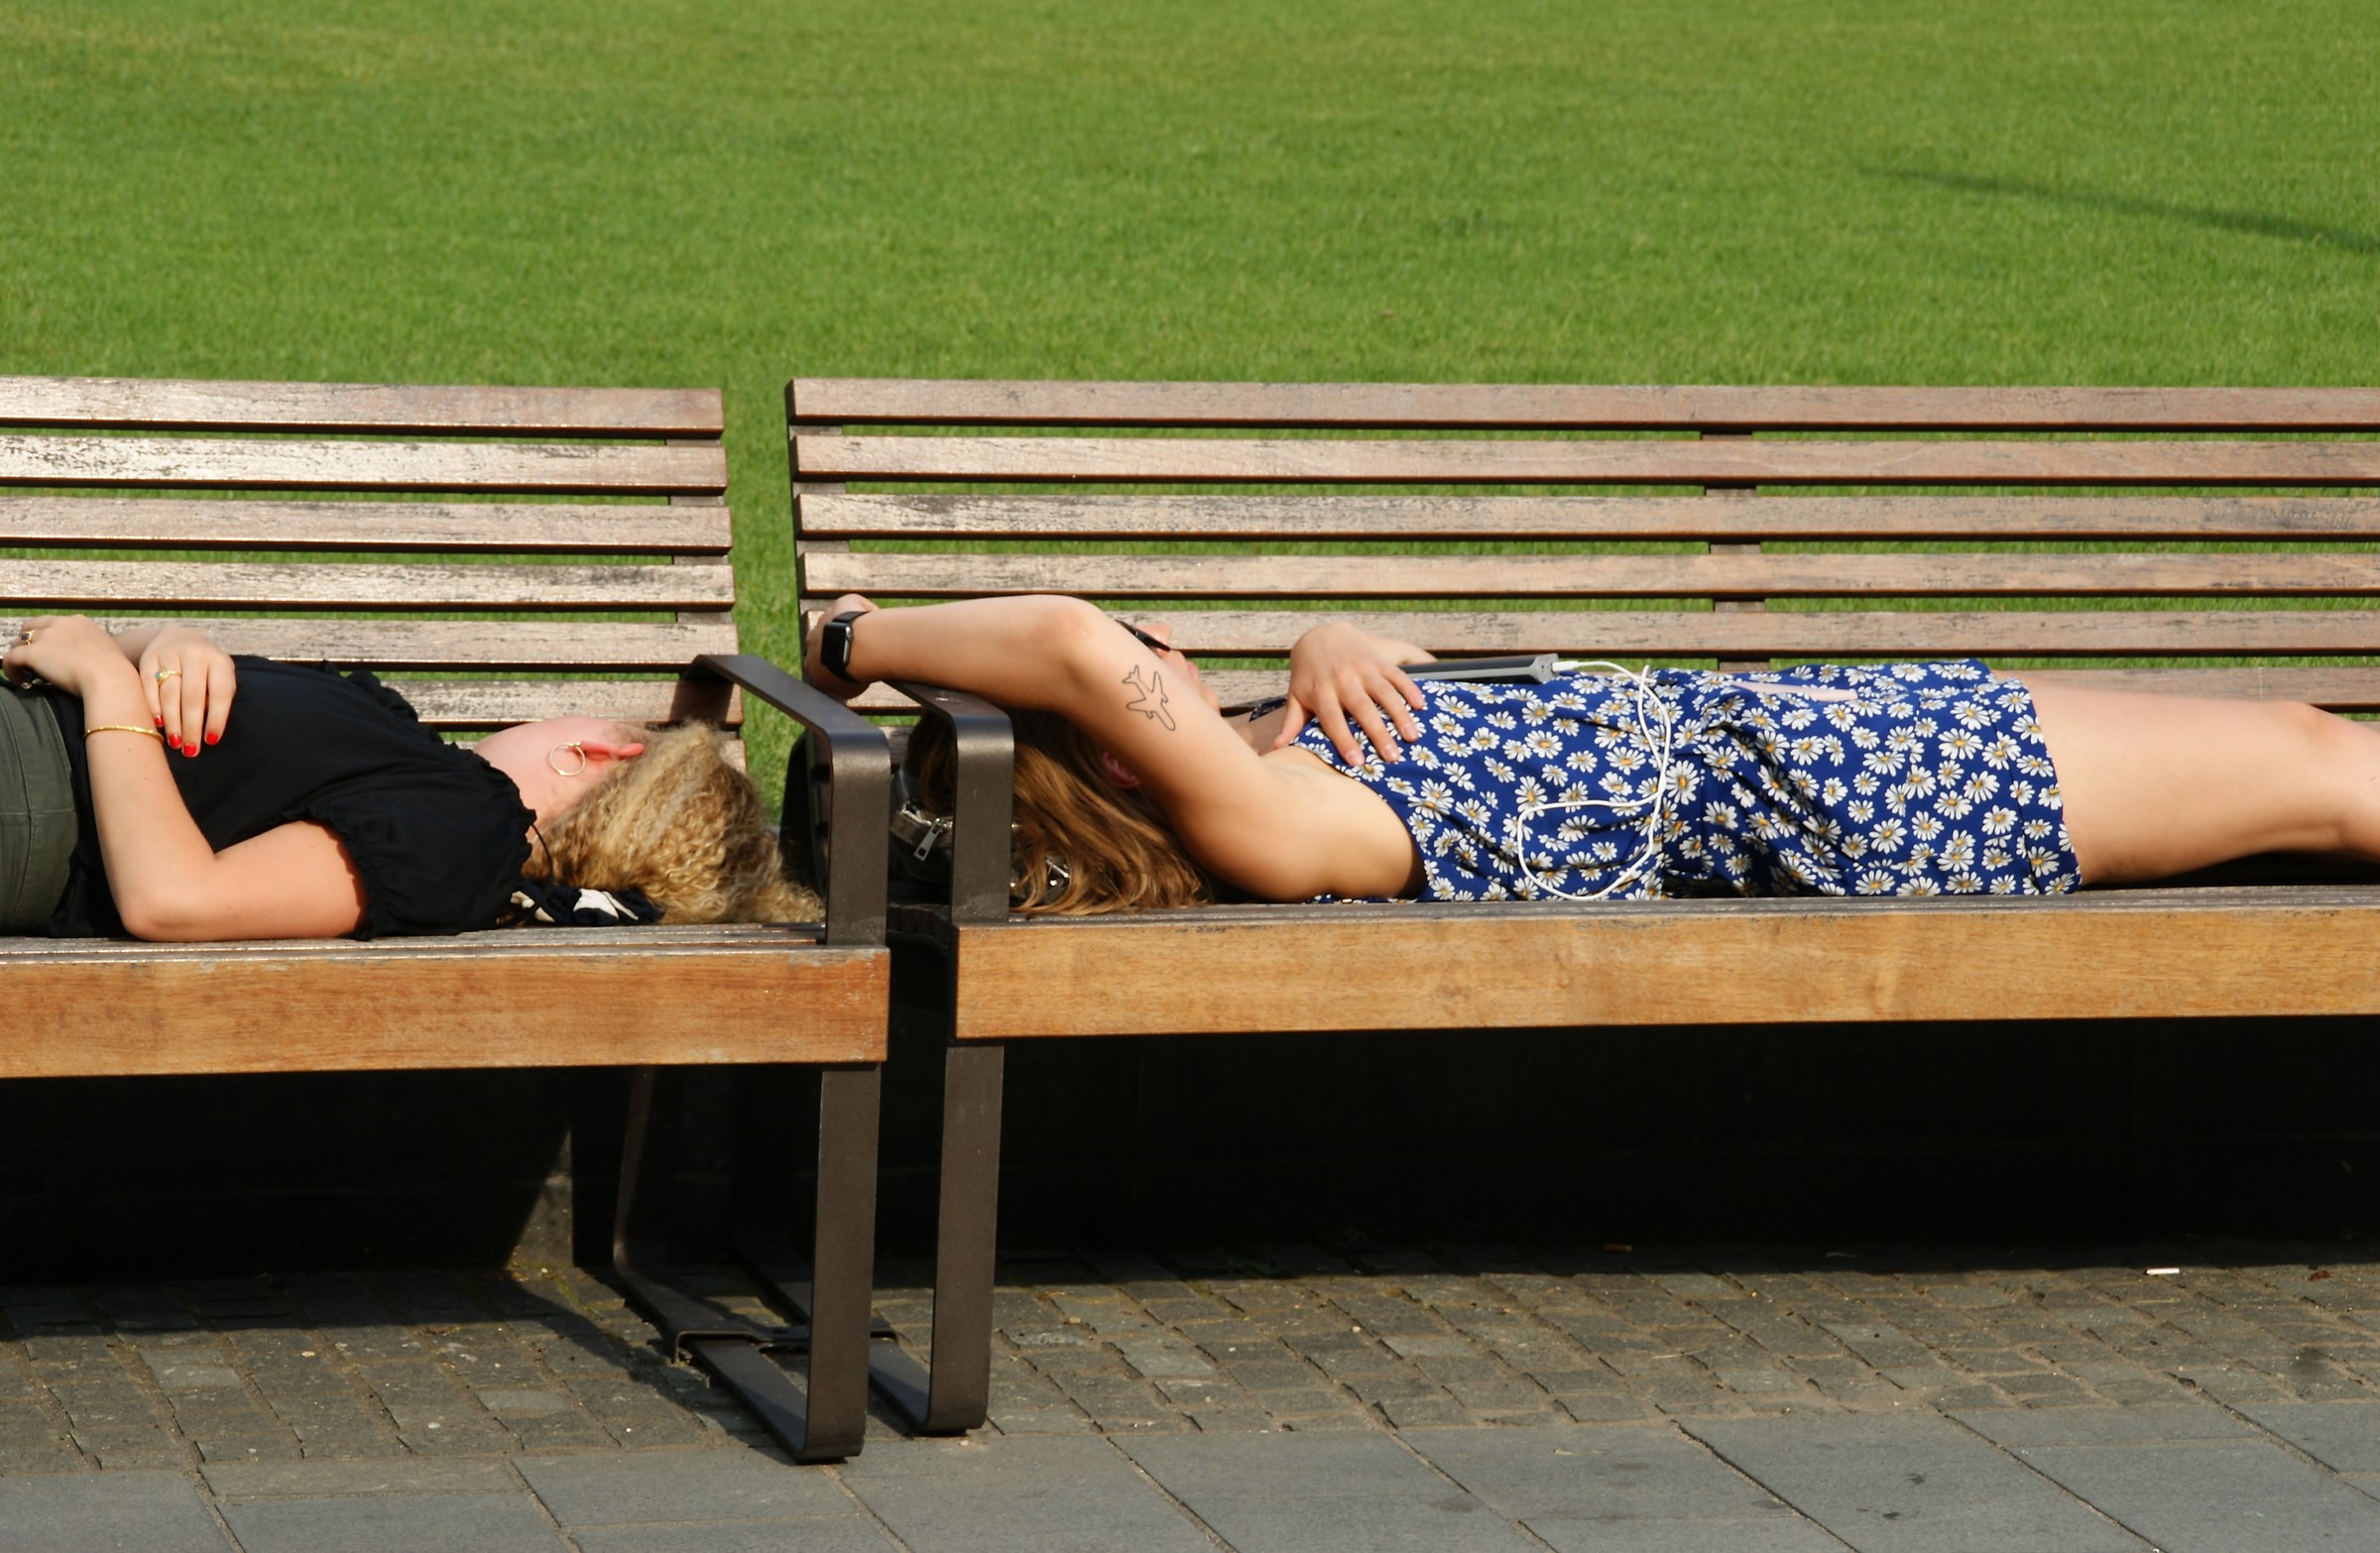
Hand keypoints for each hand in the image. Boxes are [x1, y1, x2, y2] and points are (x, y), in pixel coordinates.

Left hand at [3, 615, 133, 698]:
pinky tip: (19, 681)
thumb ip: (95, 647)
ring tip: (24, 672)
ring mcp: (45, 637)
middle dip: (27, 642)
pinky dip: (10, 670)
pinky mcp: (33, 653)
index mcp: (78, 622)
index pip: (52, 623)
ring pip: (18, 642)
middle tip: (31, 660)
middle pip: (30, 627)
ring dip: (19, 656)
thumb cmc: (115, 671)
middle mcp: (60, 624)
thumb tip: (92, 658)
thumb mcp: (108, 650)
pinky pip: (10, 659)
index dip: (47, 637)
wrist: (110, 678)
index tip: (50, 652)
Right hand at [136, 625, 236, 755]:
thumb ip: (217, 699)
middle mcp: (195, 654)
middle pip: (192, 695)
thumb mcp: (220, 677)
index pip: (220, 693)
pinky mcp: (149, 658)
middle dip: (191, 725)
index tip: (211, 741)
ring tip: (175, 742)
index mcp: (219, 661)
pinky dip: (153, 706)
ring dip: (172, 721)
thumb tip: (206, 731)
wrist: (177, 638)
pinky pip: (149, 686)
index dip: (216, 718)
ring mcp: (170, 654)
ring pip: (169, 692)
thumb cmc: (205, 669)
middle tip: (190, 750)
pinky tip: (157, 724)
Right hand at [802, 593, 878, 700]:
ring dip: (851, 628)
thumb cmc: (852, 674)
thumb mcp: (844, 692)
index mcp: (810, 662)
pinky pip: (853, 605)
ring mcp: (825, 619)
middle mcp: (812, 639)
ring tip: (871, 636)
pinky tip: (877, 619)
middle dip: (839, 645)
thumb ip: (842, 688)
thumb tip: (847, 690)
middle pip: (825, 641)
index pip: (818, 665)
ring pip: (837, 622)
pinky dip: (863, 610)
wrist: (858, 650)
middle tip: (859, 652)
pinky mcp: (840, 603)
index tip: (848, 669)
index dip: (833, 666)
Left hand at [1272, 620, 1426, 764]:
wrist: (1320, 636)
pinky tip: (1422, 705)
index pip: (1333, 720)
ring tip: (1412, 737)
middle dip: (1378, 733)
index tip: (1357, 762)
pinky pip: (1397, 674)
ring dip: (1400, 714)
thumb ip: (1291, 721)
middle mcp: (1343, 679)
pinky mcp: (1378, 659)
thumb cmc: (1308, 674)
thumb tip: (1278, 748)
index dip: (1344, 740)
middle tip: (1392, 757)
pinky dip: (1410, 688)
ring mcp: (1363, 668)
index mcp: (1321, 692)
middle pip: (1362, 709)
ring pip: (1384, 692)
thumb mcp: (1296, 695)